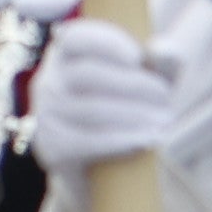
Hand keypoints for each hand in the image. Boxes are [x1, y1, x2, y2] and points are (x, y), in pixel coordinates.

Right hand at [25, 14, 174, 177]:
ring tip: (165, 120)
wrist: (104, 173)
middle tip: (166, 96)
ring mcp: (45, 116)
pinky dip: (122, 140)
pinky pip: (87, 141)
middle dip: (133, 83)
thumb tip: (166, 50)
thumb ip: (161, 65)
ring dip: (135, 114)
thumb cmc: (128, 113)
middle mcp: (48, 81)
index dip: (105, 43)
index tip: (139, 57)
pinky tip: (149, 140)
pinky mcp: (50, 148)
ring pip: (90, 109)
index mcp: (66, 56)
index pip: (76, 38)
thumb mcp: (147, 85)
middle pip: (87, 74)